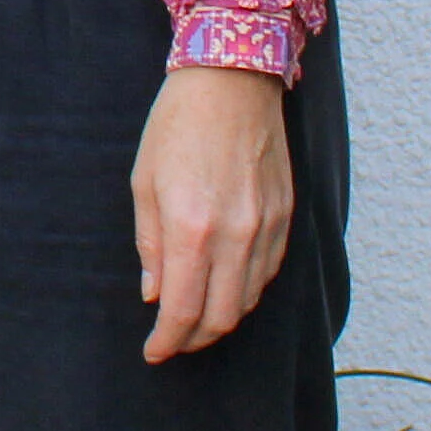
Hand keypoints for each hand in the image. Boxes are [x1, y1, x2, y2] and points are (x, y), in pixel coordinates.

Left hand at [132, 64, 292, 362]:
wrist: (232, 79)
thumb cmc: (178, 125)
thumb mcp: (144, 183)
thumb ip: (150, 246)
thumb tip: (155, 294)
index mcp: (191, 228)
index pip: (183, 310)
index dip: (167, 341)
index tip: (155, 351)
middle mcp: (235, 235)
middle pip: (221, 318)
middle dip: (194, 339)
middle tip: (173, 340)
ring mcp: (266, 227)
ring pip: (249, 301)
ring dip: (221, 319)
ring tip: (197, 317)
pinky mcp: (286, 216)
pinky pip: (268, 273)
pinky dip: (245, 291)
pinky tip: (226, 285)